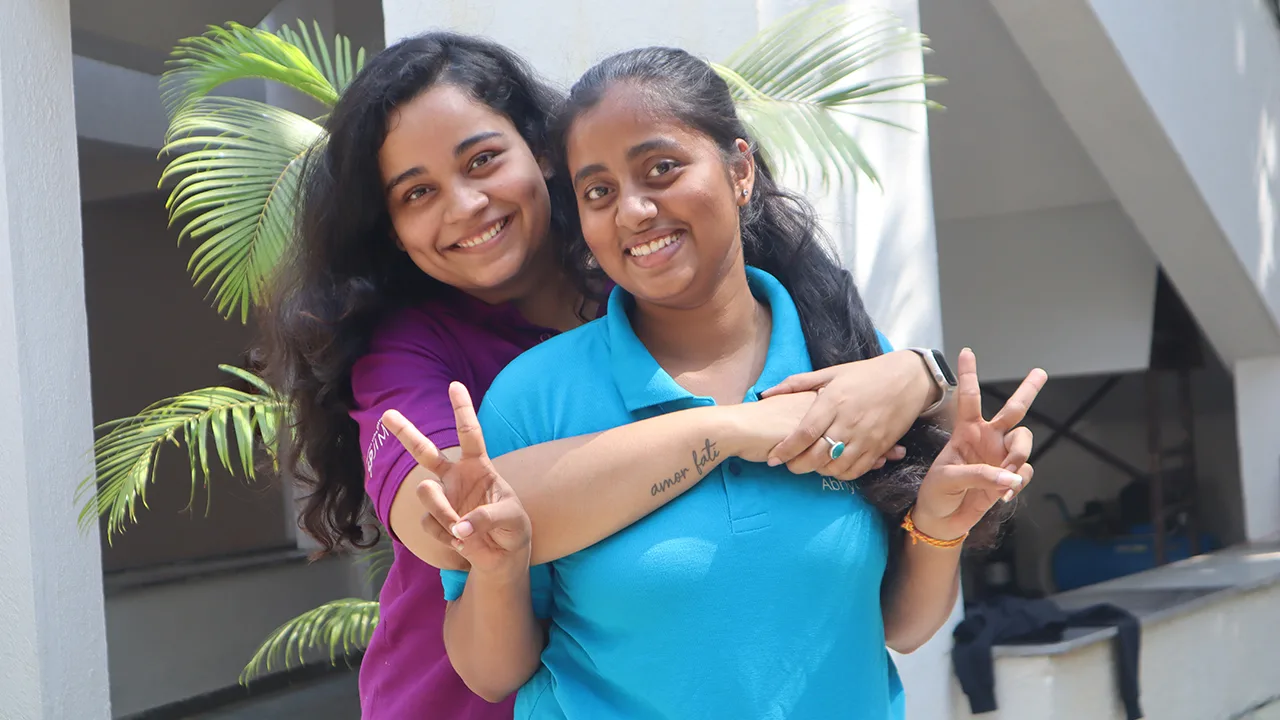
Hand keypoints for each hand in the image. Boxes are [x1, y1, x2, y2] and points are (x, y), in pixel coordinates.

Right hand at [380, 382, 531, 574]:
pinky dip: (445, 534)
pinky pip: (429, 523)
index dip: (462, 411)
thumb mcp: (512, 520)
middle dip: (406, 432)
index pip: (470, 434)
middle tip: (387, 414)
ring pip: (425, 491)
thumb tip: (459, 528)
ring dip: (443, 510)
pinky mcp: (434, 521)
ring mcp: (442, 498)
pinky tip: (460, 541)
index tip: (454, 386)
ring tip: (461, 528)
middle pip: (425, 451)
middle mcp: (456, 478)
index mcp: (479, 467)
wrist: (503, 556)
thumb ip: (488, 519)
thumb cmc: (512, 529)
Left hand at [760, 351, 932, 480]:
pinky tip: (833, 467)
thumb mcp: (830, 373)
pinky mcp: (880, 447)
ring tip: (810, 465)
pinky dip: (841, 474)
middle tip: (788, 466)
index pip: (804, 433)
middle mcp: (849, 421)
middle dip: (798, 466)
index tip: (773, 459)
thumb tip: (766, 392)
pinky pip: (857, 470)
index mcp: (834, 401)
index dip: (786, 449)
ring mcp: (866, 437)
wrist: (908, 379)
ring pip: (836, 467)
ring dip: (819, 471)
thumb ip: (797, 383)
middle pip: (817, 455)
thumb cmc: (865, 374)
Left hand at [911, 349, 1047, 541]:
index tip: (966, 351)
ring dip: (1019, 454)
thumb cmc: (937, 493)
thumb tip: (1010, 476)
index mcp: (965, 431)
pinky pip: (1025, 472)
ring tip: (1007, 474)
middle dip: (1028, 391)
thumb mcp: (948, 479)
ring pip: (1024, 441)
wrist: (942, 520)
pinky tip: (1004, 494)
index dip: (968, 375)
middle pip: (1013, 410)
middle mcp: (987, 439)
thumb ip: (978, 475)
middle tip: (1040, 372)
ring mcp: (1000, 456)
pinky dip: (1017, 482)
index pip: (967, 398)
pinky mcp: (1009, 477)